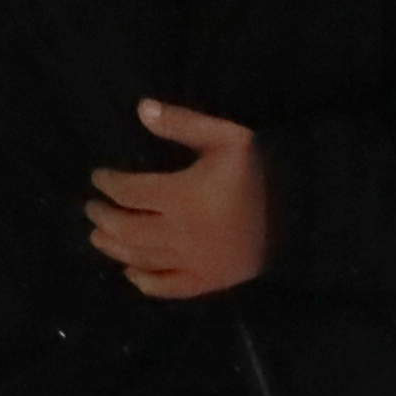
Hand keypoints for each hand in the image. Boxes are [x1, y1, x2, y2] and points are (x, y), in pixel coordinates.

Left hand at [84, 101, 270, 298]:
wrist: (303, 210)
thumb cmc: (263, 168)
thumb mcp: (226, 137)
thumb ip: (183, 123)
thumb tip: (141, 108)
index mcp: (183, 196)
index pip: (129, 192)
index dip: (108, 184)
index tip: (98, 177)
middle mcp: (181, 234)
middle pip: (126, 229)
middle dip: (103, 218)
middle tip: (92, 208)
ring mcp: (194, 262)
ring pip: (141, 259)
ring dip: (113, 248)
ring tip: (98, 237)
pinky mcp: (209, 281)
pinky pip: (169, 287)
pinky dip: (144, 282)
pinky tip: (130, 273)